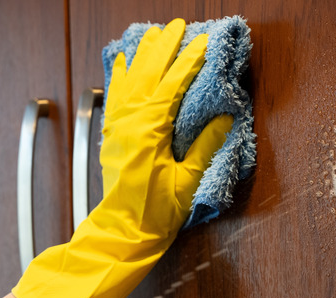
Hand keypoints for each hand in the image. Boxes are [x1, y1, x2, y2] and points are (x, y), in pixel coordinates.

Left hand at [12, 18, 231, 297]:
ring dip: (142, 55)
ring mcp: (117, 127)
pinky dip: (119, 75)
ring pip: (129, 79)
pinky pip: (115, 95)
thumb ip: (205, 147)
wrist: (123, 233)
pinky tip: (121, 61)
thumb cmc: (155, 213)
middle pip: (148, 74)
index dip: (189, 62)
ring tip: (152, 33)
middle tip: (178, 26)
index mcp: (148, 132)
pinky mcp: (112, 135)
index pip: (172, 86)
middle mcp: (129, 123)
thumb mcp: (187, 182)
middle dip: (164, 47)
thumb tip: (224, 118)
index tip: (203, 43)